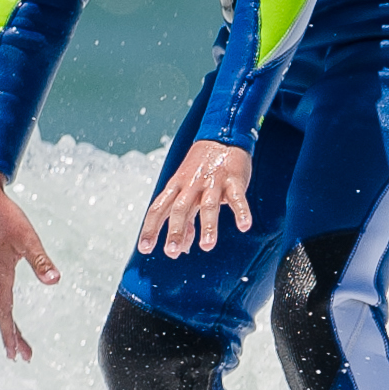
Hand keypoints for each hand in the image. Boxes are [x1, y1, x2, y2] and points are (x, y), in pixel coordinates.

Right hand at [0, 166, 59, 360]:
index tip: (18, 355)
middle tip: (20, 356)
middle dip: (9, 336)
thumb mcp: (27, 236)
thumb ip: (40, 260)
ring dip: (0, 325)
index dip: (12, 335)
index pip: (6, 312)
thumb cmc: (3, 214)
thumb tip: (55, 281)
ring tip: (7, 344)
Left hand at [138, 142, 252, 258]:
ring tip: (207, 245)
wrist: (222, 137)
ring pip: (208, 205)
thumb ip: (185, 219)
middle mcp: (191, 185)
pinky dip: (241, 212)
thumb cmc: (201, 170)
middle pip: (180, 208)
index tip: (145, 248)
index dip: (150, 228)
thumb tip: (182, 247)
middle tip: (171, 252)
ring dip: (208, 226)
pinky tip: (244, 226)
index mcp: (176, 187)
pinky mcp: (234, 180)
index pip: (158, 208)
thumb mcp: (187, 191)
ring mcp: (213, 182)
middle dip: (175, 231)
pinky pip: (237, 198)